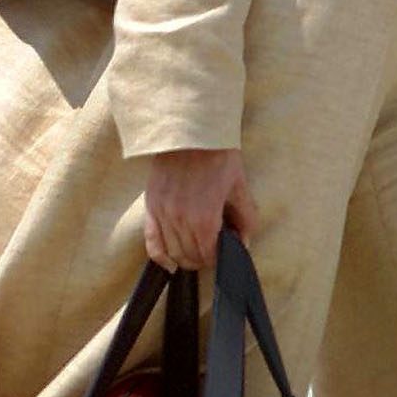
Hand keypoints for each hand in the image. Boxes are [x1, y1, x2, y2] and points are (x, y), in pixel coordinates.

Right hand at [144, 149, 256, 271]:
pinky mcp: (151, 206)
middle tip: (212, 251)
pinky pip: (151, 241)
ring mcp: (162, 214)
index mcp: (204, 219)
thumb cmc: (217, 157)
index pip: (208, 255)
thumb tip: (244, 242)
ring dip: (185, 258)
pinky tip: (169, 263)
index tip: (224, 253)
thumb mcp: (239, 187)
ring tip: (196, 252)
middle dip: (203, 259)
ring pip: (172, 253)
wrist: (190, 132)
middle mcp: (180, 221)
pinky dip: (160, 256)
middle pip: (189, 257)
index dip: (218, 258)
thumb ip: (245, 218)